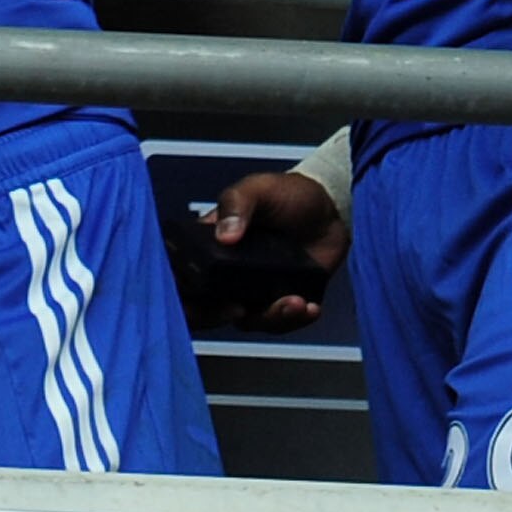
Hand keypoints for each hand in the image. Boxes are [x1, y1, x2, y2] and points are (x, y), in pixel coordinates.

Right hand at [195, 168, 348, 334]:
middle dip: (216, 316)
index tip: (197, 297)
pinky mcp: (280, 300)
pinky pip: (278, 323)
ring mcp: (252, 289)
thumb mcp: (258, 188)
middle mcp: (225, 272)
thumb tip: (225, 236)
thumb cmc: (287, 193)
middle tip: (238, 309)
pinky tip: (309, 306)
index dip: (181, 291)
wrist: (330, 210)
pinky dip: (293, 320)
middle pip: (203, 307)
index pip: (180, 273)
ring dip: (268, 317)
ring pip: (245, 320)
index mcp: (208, 245)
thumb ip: (237, 204)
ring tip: (294, 301)